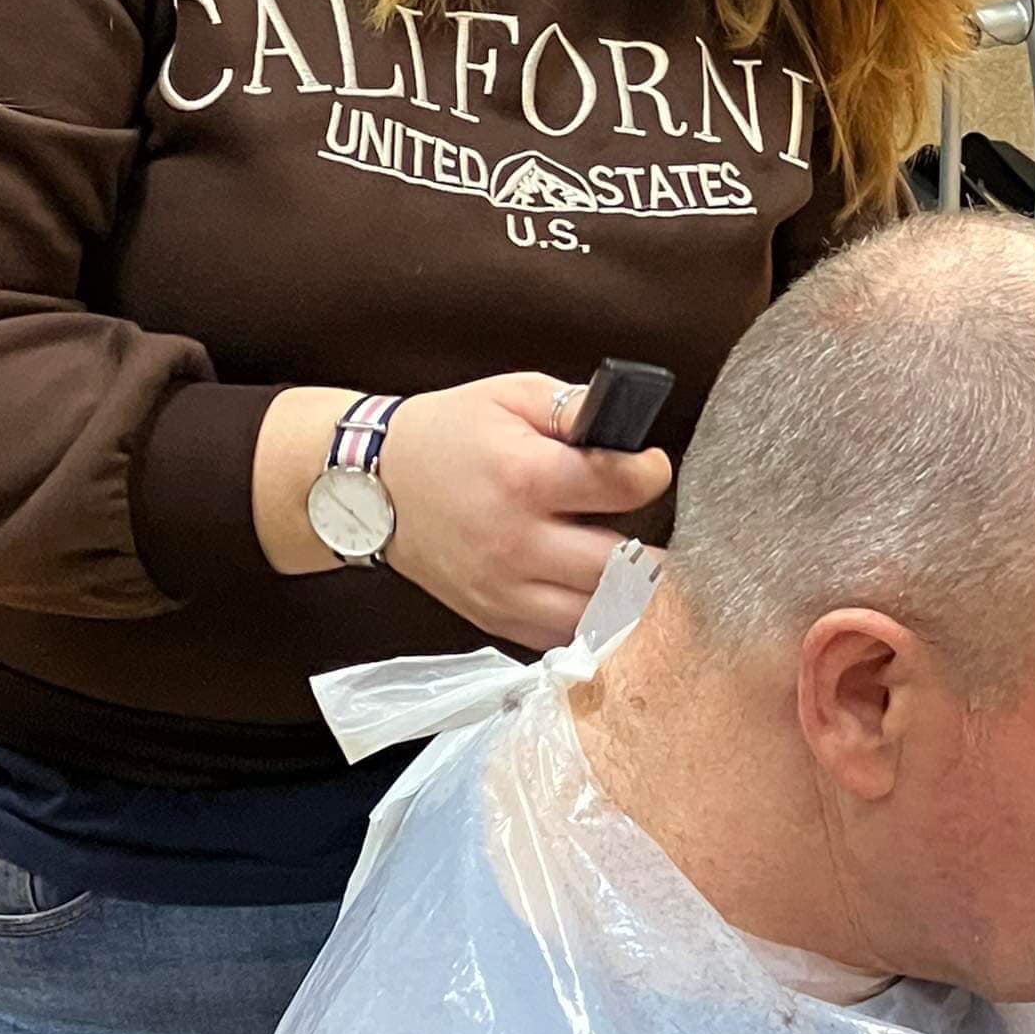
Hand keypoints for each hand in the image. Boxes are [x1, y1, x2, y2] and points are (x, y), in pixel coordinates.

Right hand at [253, 375, 670, 652]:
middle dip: (653, 546)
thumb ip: (573, 406)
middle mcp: (516, 542)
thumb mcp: (510, 396)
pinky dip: (589, 621)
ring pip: (597, 615)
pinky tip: (598, 594)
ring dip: (627, 595)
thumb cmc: (447, 435)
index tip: (651, 467)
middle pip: (620, 567)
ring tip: (639, 568)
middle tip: (661, 530)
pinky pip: (561, 638)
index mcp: (524, 477)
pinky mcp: (494, 618)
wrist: (373, 486)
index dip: (650, 473)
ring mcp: (504, 589)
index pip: (620, 486)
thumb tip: (627, 416)